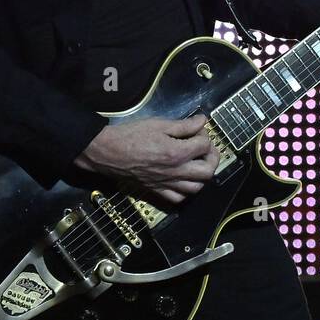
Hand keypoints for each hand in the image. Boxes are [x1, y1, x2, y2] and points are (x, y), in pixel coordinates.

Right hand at [75, 114, 218, 204]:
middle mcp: (175, 172)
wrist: (107, 152)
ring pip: (196, 188)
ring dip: (201, 175)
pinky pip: (178, 199)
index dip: (204, 134)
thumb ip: (183, 125)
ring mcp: (167, 184)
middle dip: (212, 157)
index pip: (204, 145)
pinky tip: (182, 179)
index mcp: (177, 153)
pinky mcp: (157, 191)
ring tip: (196, 163)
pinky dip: (185, 191)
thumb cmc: (131, 135)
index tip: (196, 129)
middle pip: (208, 172)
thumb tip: (202, 121)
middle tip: (204, 148)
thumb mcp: (158, 124)